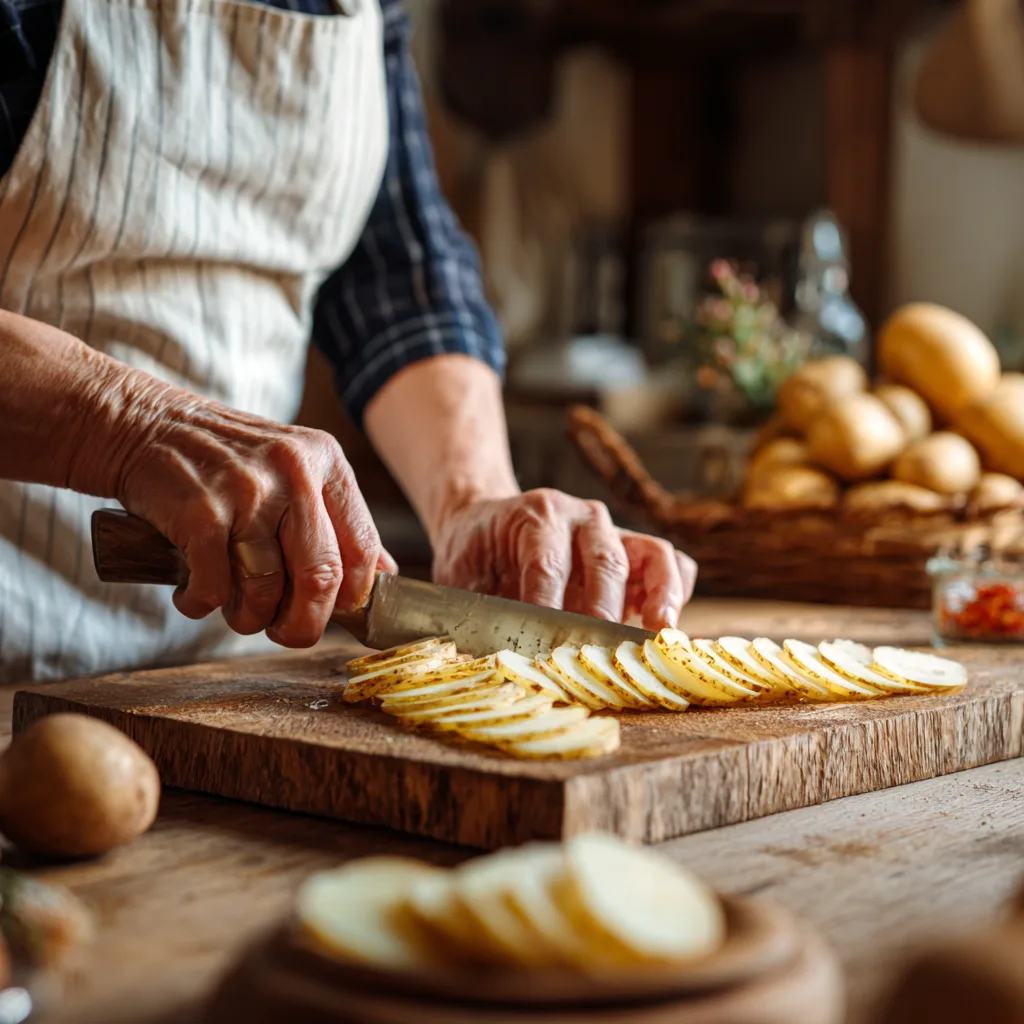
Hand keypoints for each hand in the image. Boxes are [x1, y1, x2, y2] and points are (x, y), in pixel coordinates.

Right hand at [110, 386, 394, 646]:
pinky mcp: (199, 513)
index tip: (331, 613)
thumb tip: (386, 579)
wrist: (141, 423)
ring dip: (247, 618)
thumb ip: (338, 521)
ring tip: (233, 608)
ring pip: (266, 590)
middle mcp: (294, 472)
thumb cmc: (226, 461)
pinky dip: (202, 605)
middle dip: (304, 624)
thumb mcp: (296, 471)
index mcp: (327, 463)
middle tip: (286, 632)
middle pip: (321, 577)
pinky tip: (195, 594)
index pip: (364, 550)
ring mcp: (246, 491)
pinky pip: (214, 588)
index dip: (351, 598)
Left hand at [431, 489, 696, 630]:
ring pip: (651, 555)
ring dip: (660, 596)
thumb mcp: (462, 578)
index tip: (547, 645)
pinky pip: (672, 562)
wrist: (488, 523)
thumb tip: (480, 658)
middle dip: (604, 611)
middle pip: (605, 563)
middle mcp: (583, 517)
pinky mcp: (638, 551)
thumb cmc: (477, 556)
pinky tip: (666, 625)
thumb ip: (474, 610)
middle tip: (599, 653)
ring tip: (659, 632)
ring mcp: (616, 532)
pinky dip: (677, 591)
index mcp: (536, 515)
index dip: (550, 606)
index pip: (548, 564)